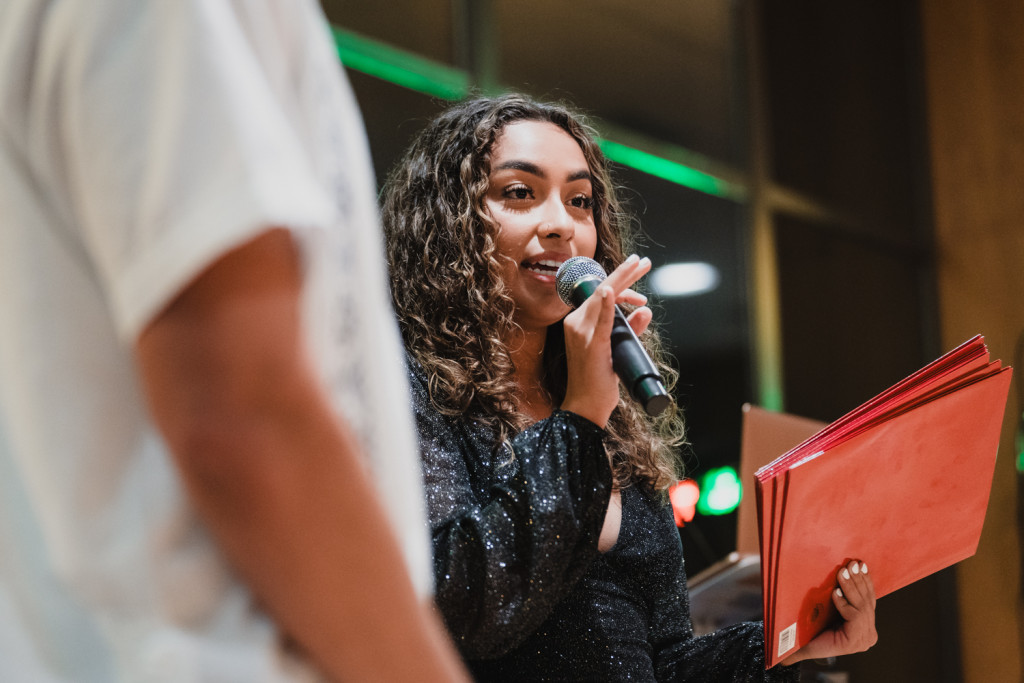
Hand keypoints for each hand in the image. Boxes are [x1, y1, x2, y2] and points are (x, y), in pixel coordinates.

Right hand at [560, 254, 651, 427]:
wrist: (585, 405)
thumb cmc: (599, 380)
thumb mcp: (618, 349)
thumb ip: (630, 329)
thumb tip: (645, 310)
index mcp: (579, 322)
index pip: (600, 294)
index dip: (621, 283)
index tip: (638, 276)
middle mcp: (576, 323)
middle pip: (601, 289)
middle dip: (624, 272)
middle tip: (642, 260)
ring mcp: (580, 332)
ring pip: (602, 297)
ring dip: (622, 279)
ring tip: (639, 265)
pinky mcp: (590, 345)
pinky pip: (598, 321)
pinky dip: (604, 305)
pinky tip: (610, 292)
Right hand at [780, 560, 877, 665]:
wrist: (819, 640)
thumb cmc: (809, 641)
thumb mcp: (803, 647)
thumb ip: (793, 653)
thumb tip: (775, 660)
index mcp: (854, 642)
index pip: (856, 619)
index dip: (846, 605)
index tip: (834, 591)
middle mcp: (867, 635)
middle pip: (863, 606)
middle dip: (852, 586)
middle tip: (844, 569)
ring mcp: (870, 624)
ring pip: (868, 599)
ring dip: (859, 580)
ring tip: (852, 564)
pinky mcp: (870, 614)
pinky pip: (870, 595)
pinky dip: (865, 581)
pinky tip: (862, 568)